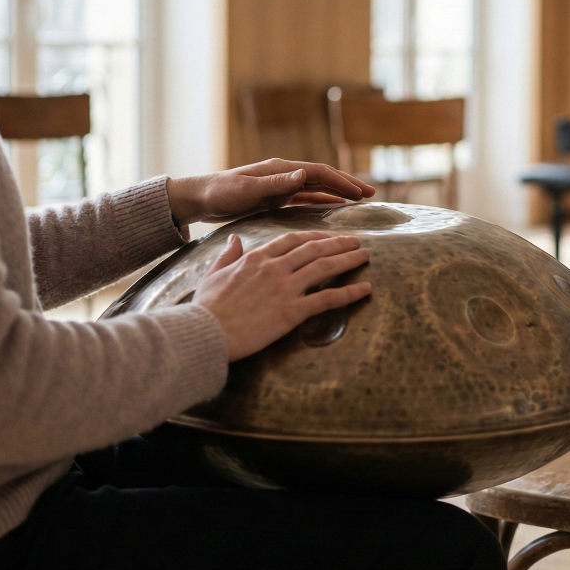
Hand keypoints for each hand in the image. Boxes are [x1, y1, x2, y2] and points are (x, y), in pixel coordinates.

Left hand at [167, 159, 375, 225]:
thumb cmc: (221, 193)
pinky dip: (324, 202)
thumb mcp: (247, 189)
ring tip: (361, 201)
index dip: (342, 181)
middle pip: (324, 178)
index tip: (362, 192)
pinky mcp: (277, 198)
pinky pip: (307, 199)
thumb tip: (303, 174)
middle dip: (348, 185)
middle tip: (371, 195)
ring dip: (339, 193)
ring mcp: (282, 186)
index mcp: (281, 170)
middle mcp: (285, 175)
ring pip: (318, 188)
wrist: (200, 199)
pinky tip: (336, 208)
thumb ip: (276, 183)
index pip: (319, 173)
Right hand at [193, 231, 371, 360]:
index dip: (314, 236)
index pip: (292, 240)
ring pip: (324, 267)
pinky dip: (349, 293)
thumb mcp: (213, 274)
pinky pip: (327, 299)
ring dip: (348, 260)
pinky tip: (365, 289)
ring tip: (365, 256)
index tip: (328, 236)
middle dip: (338, 243)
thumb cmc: (206, 308)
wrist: (204, 333)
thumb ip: (227, 255)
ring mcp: (285, 288)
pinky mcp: (291, 311)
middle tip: (357, 241)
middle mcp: (274, 268)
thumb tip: (234, 239)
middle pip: (314, 248)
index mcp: (257, 258)